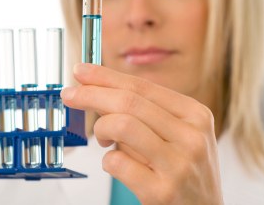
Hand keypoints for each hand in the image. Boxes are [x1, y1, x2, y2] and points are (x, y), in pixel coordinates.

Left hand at [61, 63, 222, 204]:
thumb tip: (97, 89)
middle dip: (91, 94)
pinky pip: (117, 162)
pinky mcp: (162, 191)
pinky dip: (107, 160)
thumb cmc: (184, 171)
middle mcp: (190, 136)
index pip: (141, 86)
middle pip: (128, 102)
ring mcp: (178, 165)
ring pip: (121, 126)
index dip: (105, 76)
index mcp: (195, 114)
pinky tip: (115, 163)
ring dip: (101, 129)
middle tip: (69, 95)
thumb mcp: (178, 134)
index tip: (81, 71)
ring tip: (102, 139)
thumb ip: (145, 112)